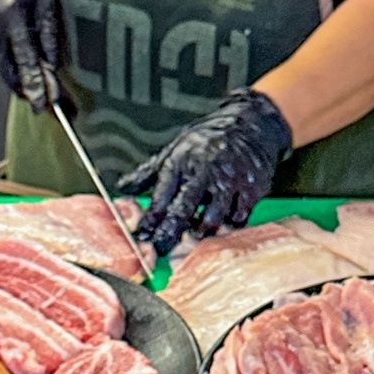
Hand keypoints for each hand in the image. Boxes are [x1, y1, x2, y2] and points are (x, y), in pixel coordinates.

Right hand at [0, 0, 62, 113]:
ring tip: (36, 82)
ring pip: (4, 72)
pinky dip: (9, 64)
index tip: (46, 105)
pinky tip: (16, 56)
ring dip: (21, 79)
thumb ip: (49, 33)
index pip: (26, 60)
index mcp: (11, 17)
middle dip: (30, 92)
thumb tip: (53, 66)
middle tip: (44, 106)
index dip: (37, 86)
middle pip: (12, 74)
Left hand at [118, 89, 292, 254]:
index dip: (151, 219)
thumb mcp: (175, 149)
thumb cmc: (208, 142)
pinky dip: (227, 227)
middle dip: (171, 232)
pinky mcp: (251, 190)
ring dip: (201, 233)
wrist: (251, 125)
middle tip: (163, 249)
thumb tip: (123, 188)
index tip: (143, 236)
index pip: (162, 195)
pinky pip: (237, 219)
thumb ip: (149, 173)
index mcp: (182, 161)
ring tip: (195, 234)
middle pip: (185, 209)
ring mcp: (230, 181)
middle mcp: (205, 171)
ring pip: (212, 220)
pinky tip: (221, 223)